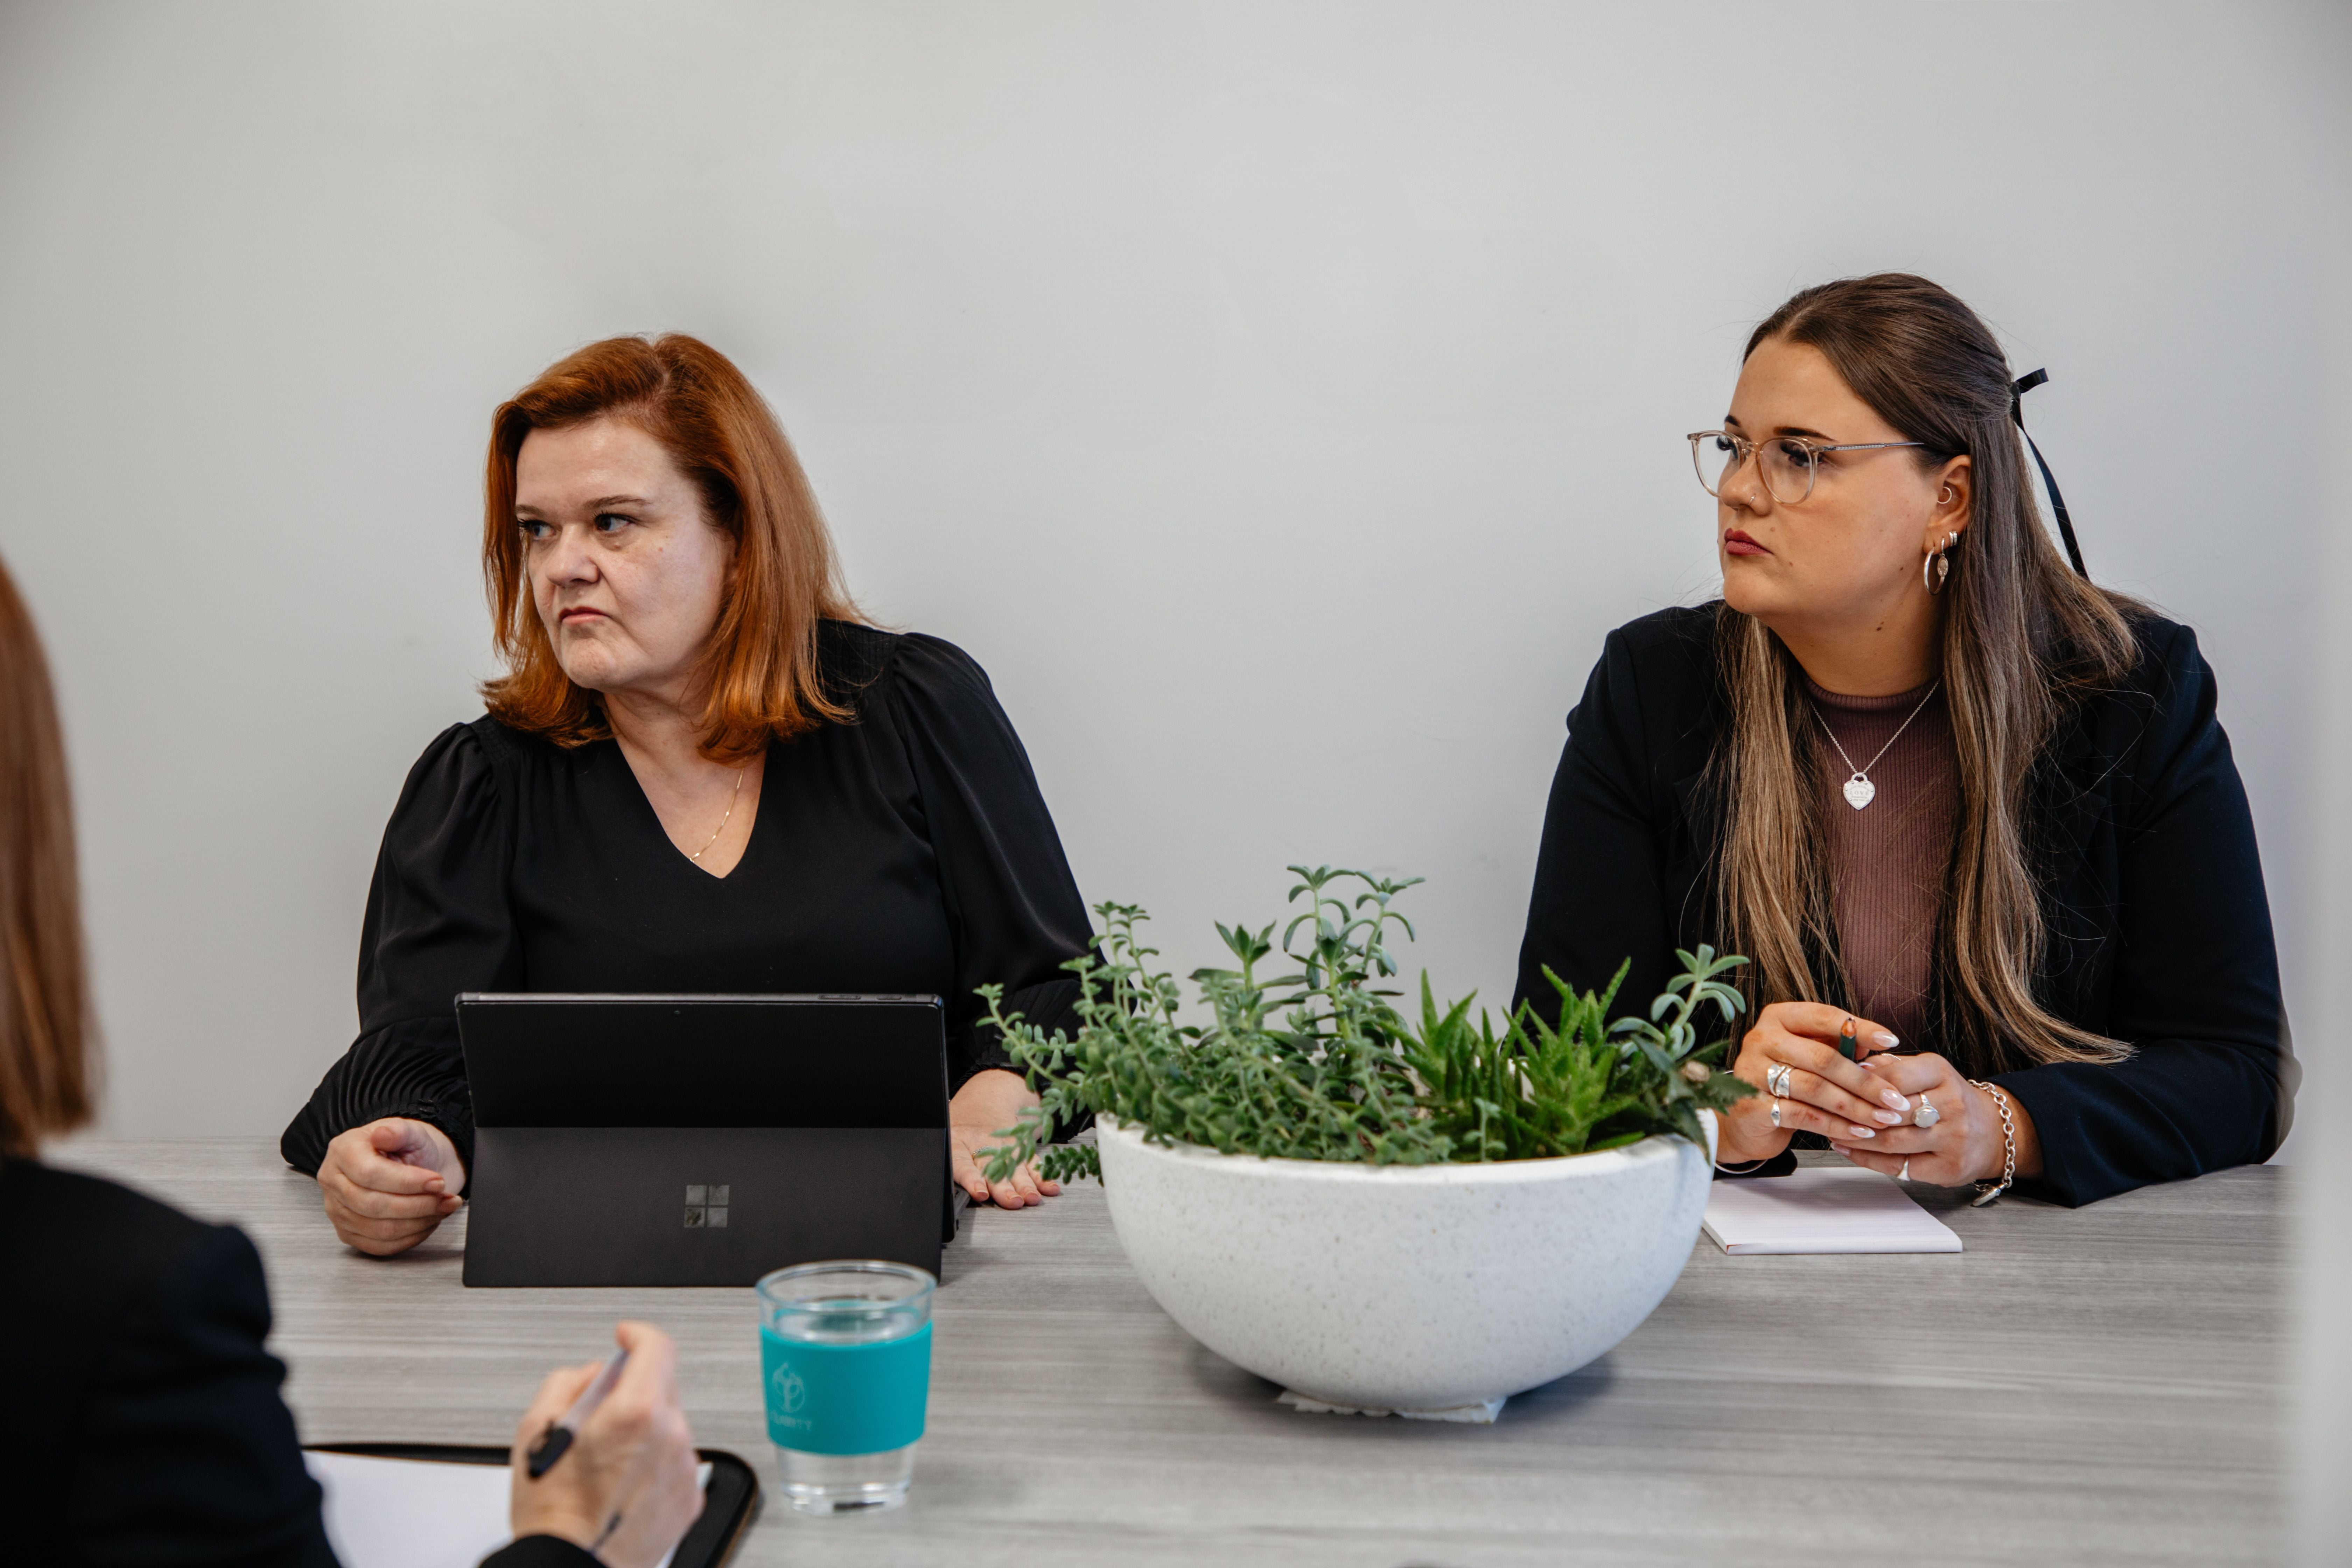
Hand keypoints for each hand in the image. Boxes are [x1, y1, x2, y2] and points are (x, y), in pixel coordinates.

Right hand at [316, 1117, 464, 1256]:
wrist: (412, 1164)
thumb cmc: (407, 1147)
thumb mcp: (410, 1130)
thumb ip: (399, 1131)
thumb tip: (383, 1134)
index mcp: (343, 1151)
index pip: (370, 1174)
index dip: (407, 1182)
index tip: (437, 1182)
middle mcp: (334, 1182)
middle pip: (373, 1205)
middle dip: (418, 1205)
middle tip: (446, 1199)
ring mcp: (337, 1211)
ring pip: (379, 1230)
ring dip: (419, 1223)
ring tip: (442, 1209)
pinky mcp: (348, 1233)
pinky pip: (380, 1246)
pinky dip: (411, 1238)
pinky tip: (427, 1222)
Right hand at [508, 1321, 703, 1567]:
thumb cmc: (552, 1514)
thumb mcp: (537, 1430)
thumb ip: (569, 1383)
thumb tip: (594, 1373)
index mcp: (635, 1413)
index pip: (657, 1347)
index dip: (638, 1335)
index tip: (627, 1336)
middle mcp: (670, 1437)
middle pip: (663, 1386)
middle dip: (633, 1388)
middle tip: (598, 1414)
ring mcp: (684, 1469)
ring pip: (670, 1426)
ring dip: (644, 1429)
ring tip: (605, 1462)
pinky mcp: (690, 1499)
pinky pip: (676, 1462)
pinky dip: (655, 1462)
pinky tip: (623, 1484)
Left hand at [949, 1067, 1061, 1208]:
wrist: (988, 1097)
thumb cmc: (960, 1128)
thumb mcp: (945, 1139)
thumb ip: (947, 1164)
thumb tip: (938, 1191)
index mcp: (958, 1142)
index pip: (962, 1163)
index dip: (972, 1179)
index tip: (981, 1193)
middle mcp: (982, 1144)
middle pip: (994, 1168)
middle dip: (1004, 1187)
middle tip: (1013, 1201)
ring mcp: (1004, 1145)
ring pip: (1015, 1167)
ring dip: (1025, 1184)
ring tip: (1031, 1198)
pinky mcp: (1021, 1146)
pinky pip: (1031, 1162)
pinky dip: (1042, 1176)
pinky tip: (1049, 1187)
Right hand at [1713, 1002, 1913, 1165]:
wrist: (1745, 1119)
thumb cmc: (1784, 1080)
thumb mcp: (1808, 1055)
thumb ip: (1837, 1047)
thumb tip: (1878, 1049)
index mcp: (1777, 1018)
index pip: (1823, 1016)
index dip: (1861, 1029)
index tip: (1892, 1042)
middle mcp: (1761, 1039)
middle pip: (1823, 1059)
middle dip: (1865, 1082)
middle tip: (1895, 1099)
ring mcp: (1752, 1072)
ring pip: (1815, 1089)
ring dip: (1856, 1107)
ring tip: (1884, 1119)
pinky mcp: (1752, 1105)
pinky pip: (1803, 1116)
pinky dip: (1836, 1126)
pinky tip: (1860, 1133)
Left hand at [1828, 1051, 2043, 1185]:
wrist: (1991, 1131)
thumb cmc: (1945, 1097)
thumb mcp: (1924, 1072)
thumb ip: (1889, 1067)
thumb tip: (1849, 1063)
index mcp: (1942, 1073)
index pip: (1894, 1077)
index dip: (1861, 1082)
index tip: (1834, 1083)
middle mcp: (1952, 1105)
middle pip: (1891, 1111)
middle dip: (1853, 1113)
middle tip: (1823, 1111)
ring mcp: (1953, 1139)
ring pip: (1892, 1141)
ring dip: (1855, 1138)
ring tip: (1830, 1130)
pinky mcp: (1949, 1168)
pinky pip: (1899, 1165)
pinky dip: (1868, 1159)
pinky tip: (1848, 1149)